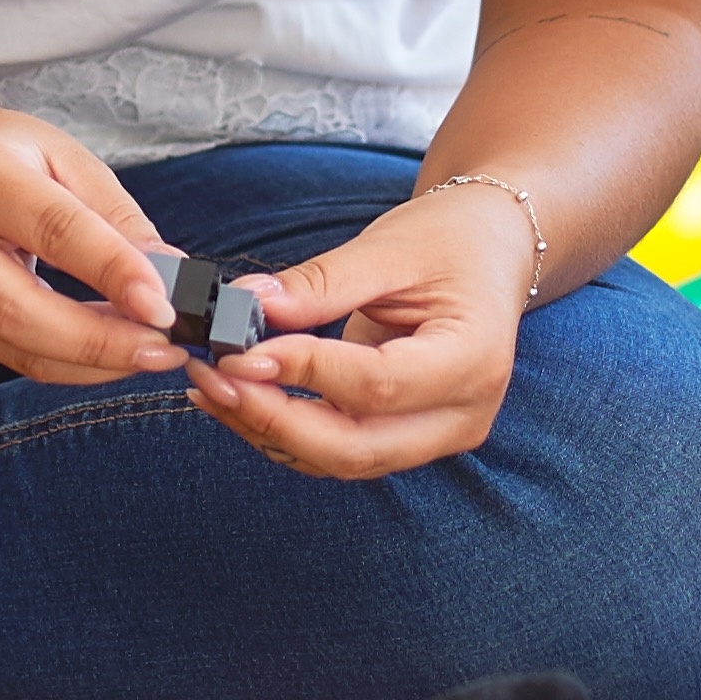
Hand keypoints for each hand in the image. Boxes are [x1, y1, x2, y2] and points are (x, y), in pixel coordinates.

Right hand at [0, 109, 185, 386]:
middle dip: (100, 341)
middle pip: (19, 309)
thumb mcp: (65, 157)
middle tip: (165, 348)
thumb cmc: (7, 157)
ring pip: (17, 347)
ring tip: (153, 353)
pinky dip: (73, 364)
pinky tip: (115, 351)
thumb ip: (116, 216)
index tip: (165, 306)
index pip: (52, 230)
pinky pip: (17, 358)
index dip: (112, 271)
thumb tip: (169, 275)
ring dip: (93, 362)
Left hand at [178, 172, 536, 478]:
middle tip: (213, 378)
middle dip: (274, 419)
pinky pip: (339, 449)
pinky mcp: (408, 439)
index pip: (376, 385)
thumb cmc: (450, 241)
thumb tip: (246, 306)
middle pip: (356, 447)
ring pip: (340, 459)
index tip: (240, 351)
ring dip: (268, 430)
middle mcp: (462, 415)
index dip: (303, 373)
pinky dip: (284, 430)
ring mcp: (437, 436)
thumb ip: (318, 285)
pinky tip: (238, 397)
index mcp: (473, 360)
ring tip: (210, 385)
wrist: (491, 253)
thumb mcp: (387, 248)